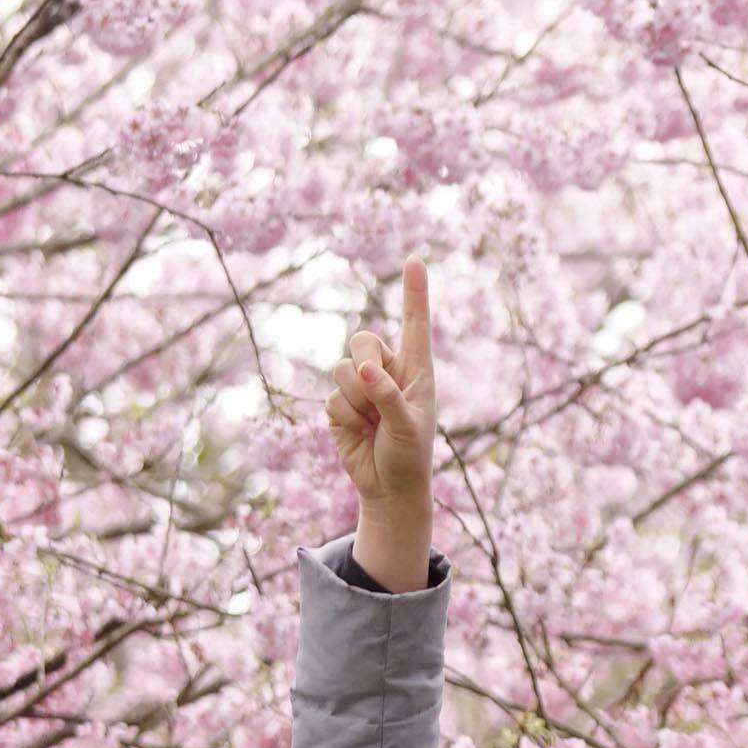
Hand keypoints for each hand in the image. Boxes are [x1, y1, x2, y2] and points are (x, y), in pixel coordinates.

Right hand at [325, 264, 438, 590]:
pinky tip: (358, 433)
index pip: (415, 324)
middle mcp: (387, 370)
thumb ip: (387, 396)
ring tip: (372, 424)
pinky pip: (331, 398)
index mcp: (416, 369)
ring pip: (341, 370)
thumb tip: (362, 369)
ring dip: (355, 400)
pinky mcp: (339, 404)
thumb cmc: (409, 455)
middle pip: (363, 339)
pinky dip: (344, 418)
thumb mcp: (407, 427)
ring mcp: (360, 386)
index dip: (414, 292)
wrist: (387, 487)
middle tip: (377, 398)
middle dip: (364, 365)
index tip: (414, 260)